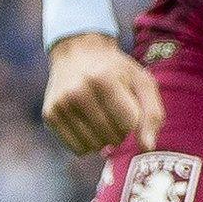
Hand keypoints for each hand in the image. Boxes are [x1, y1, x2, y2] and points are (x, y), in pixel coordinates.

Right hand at [41, 33, 165, 155]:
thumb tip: (147, 148)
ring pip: (94, 146)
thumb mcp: (142, 81)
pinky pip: (77, 149)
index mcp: (104, 79)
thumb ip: (152, 114)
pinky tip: (89, 125)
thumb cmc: (117, 70)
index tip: (131, 108)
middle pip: (111, 136)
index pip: (128, 123)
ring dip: (105, 140)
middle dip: (121, 132)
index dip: (135, 121)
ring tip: (104, 119)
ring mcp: (61, 105)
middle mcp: (77, 92)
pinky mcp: (50, 115)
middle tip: (117, 113)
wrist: (78, 53)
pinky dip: (89, 144)